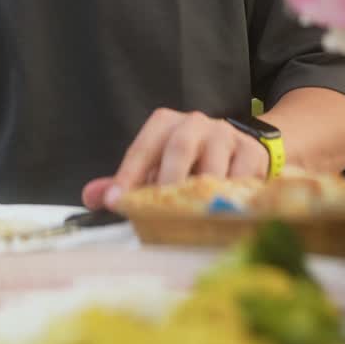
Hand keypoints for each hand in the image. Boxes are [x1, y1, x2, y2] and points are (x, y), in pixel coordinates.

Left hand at [82, 109, 269, 209]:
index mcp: (166, 124)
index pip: (143, 147)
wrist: (243, 146)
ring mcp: (225, 136)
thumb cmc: (192, 161)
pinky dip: (230, 201)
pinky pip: (241, 180)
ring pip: (212, 166)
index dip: (128, 175)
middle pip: (178, 147)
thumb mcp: (159, 165)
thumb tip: (92, 197)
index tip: (117, 202)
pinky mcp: (252, 153)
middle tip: (160, 211)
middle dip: (167, 181)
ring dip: (201, 196)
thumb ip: (128, 182)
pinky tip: (223, 217)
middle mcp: (195, 123)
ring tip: (192, 220)